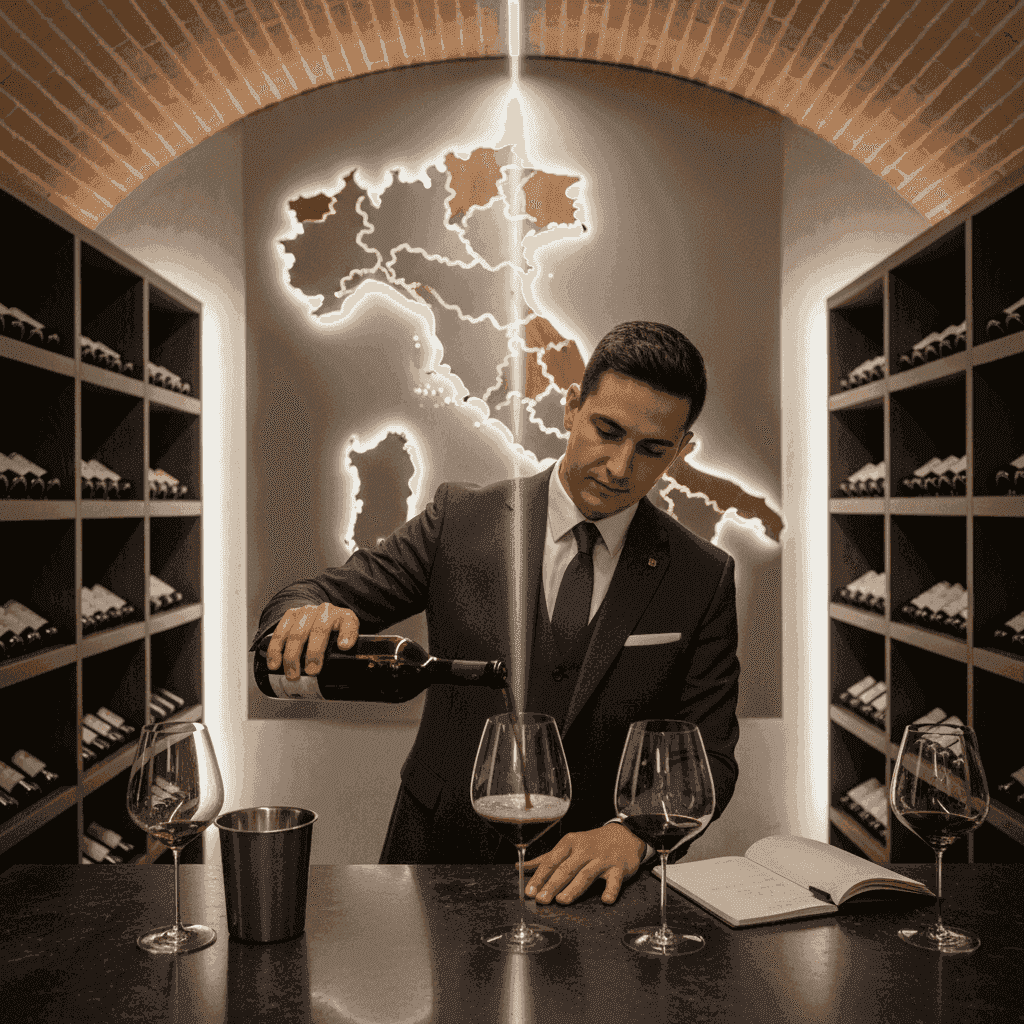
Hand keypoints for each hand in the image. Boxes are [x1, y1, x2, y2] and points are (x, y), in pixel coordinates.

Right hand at [264, 603, 359, 679]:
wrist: (320, 615)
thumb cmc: (335, 631)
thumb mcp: (348, 638)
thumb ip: (351, 651)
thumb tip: (350, 669)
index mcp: (344, 617)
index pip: (348, 623)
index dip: (347, 634)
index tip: (344, 646)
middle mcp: (325, 611)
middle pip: (319, 629)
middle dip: (314, 652)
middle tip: (312, 671)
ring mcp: (307, 611)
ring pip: (297, 632)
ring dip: (292, 655)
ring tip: (292, 673)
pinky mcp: (290, 614)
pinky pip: (280, 632)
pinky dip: (275, 650)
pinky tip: (274, 663)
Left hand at [523, 822, 646, 905]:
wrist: (623, 836)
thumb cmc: (591, 844)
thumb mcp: (568, 846)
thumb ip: (546, 859)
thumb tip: (521, 867)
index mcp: (570, 843)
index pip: (551, 860)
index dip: (540, 876)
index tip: (530, 891)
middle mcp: (585, 850)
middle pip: (566, 868)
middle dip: (553, 884)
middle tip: (541, 900)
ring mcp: (602, 859)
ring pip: (586, 874)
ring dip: (574, 888)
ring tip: (562, 901)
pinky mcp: (619, 868)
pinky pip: (615, 880)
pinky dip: (611, 889)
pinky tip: (605, 900)